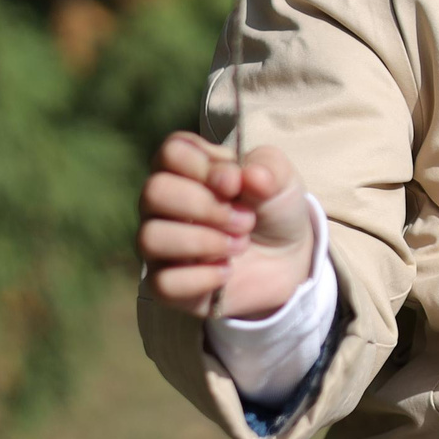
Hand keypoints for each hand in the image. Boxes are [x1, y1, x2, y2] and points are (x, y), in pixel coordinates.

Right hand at [138, 131, 319, 319]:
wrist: (287, 259)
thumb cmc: (273, 209)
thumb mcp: (282, 180)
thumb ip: (267, 167)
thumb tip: (244, 176)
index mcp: (186, 169)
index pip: (171, 152)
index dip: (205, 165)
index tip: (236, 182)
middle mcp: (162, 206)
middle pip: (154, 191)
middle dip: (206, 205)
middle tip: (245, 220)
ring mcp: (161, 246)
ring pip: (151, 237)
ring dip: (205, 241)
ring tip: (240, 244)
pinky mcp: (168, 286)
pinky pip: (163, 283)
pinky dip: (203, 277)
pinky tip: (227, 271)